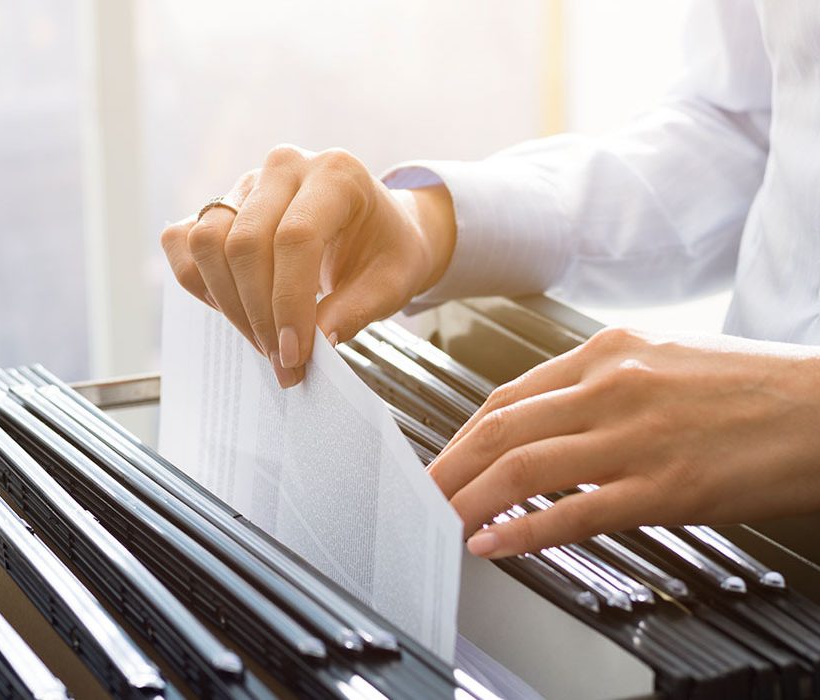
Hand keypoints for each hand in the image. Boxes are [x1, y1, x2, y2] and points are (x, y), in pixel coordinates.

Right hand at [161, 144, 455, 387]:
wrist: (377, 229)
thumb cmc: (386, 251)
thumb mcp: (393, 283)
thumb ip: (356, 310)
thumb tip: (315, 343)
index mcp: (336, 174)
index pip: (296, 237)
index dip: (288, 303)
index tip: (295, 354)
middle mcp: (285, 168)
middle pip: (245, 242)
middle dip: (258, 314)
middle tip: (282, 360)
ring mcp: (246, 183)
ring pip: (207, 242)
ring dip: (229, 304)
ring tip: (262, 340)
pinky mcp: (219, 205)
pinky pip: (183, 242)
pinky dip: (200, 283)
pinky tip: (234, 310)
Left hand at [429, 327, 819, 557]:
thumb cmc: (752, 387)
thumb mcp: (663, 362)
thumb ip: (600, 386)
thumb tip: (549, 421)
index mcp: (607, 352)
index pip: (507, 396)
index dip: (462, 434)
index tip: (444, 459)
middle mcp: (611, 386)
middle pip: (499, 429)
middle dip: (447, 467)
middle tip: (419, 495)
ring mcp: (635, 436)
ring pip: (522, 468)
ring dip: (469, 500)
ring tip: (440, 522)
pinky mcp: (664, 487)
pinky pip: (574, 514)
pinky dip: (523, 533)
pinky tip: (494, 545)